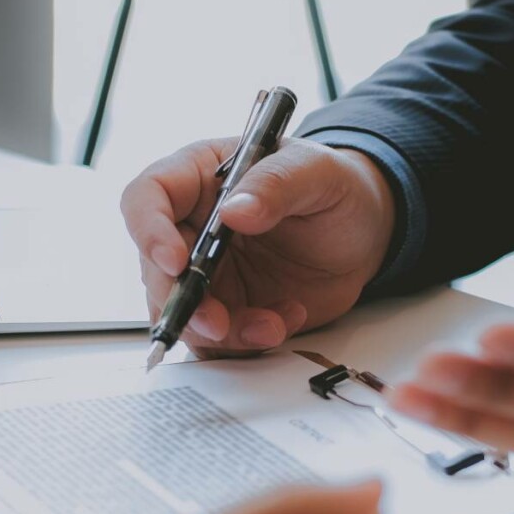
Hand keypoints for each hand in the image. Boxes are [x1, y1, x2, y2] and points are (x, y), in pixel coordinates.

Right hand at [122, 136, 395, 355]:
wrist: (365, 233)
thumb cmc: (335, 187)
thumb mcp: (316, 172)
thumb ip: (276, 185)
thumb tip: (234, 210)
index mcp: (199, 178)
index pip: (148, 197)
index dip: (149, 230)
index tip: (175, 261)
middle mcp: (192, 227)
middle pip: (156, 268)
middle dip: (183, 302)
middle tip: (217, 323)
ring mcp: (208, 274)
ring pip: (183, 313)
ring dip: (220, 331)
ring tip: (272, 324)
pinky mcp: (228, 309)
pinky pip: (217, 340)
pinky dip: (246, 342)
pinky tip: (283, 321)